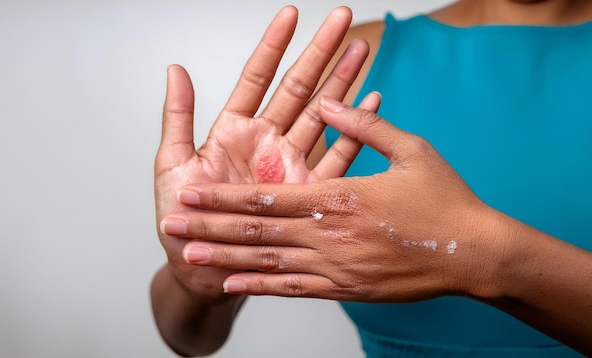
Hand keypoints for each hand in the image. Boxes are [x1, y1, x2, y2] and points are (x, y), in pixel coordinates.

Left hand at [155, 7, 378, 301]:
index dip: (273, 46)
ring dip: (342, 85)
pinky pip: (336, 161)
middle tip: (342, 19)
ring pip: (321, 118)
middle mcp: (266, 146)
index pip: (258, 78)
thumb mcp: (172, 167)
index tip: (291, 14)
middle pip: (297, 90)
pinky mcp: (307, 197)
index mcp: (235, 133)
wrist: (199, 274)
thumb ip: (178, 118)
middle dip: (320, 53)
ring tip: (362, 51)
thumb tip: (175, 69)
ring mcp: (290, 169)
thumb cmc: (181, 221)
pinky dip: (354, 134)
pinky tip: (370, 104)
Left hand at [162, 97, 498, 301]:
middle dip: (211, 227)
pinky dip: (262, 287)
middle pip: (257, 232)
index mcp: (340, 197)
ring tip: (190, 257)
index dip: (224, 196)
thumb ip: (364, 126)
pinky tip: (235, 283)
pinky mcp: (348, 289)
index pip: (267, 197)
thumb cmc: (445, 200)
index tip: (192, 193)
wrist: (475, 254)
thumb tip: (330, 101)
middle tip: (172, 227)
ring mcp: (337, 267)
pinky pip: (295, 290)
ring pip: (268, 263)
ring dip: (226, 259)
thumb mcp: (411, 149)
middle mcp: (330, 235)